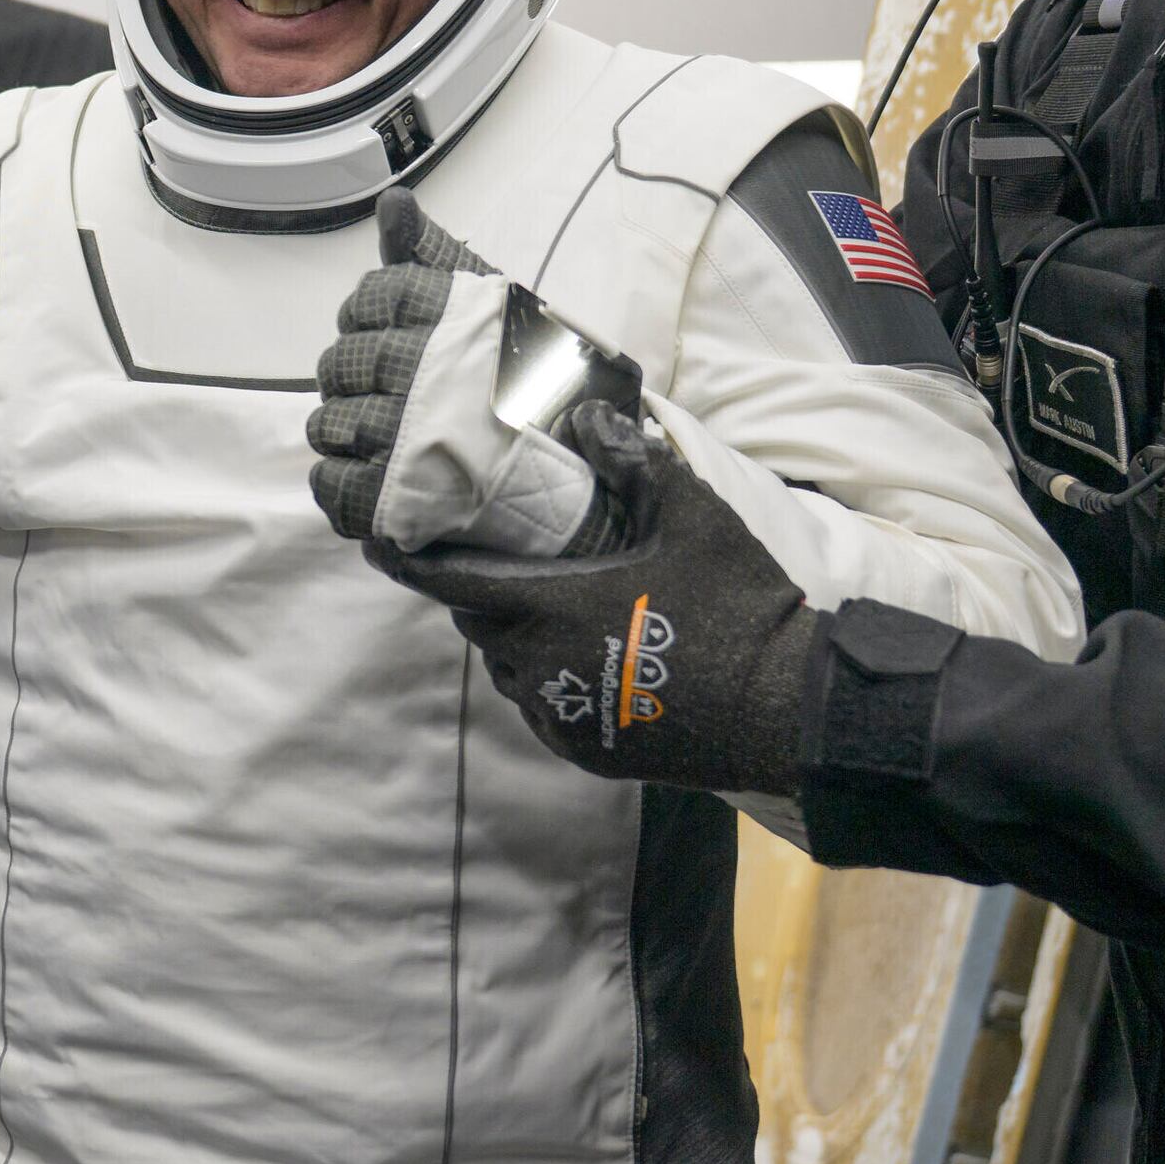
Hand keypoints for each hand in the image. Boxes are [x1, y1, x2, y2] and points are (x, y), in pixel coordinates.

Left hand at [308, 190, 603, 557]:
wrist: (584, 477)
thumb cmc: (533, 387)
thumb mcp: (491, 309)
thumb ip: (431, 256)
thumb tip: (393, 202)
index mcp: (458, 323)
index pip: (376, 297)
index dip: (366, 315)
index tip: (382, 331)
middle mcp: (431, 376)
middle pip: (344, 363)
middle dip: (351, 374)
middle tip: (379, 389)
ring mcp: (413, 440)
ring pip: (332, 422)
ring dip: (341, 426)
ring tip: (375, 430)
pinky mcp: (401, 498)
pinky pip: (334, 483)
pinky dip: (336, 479)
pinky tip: (362, 472)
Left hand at [373, 409, 817, 798]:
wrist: (785, 710)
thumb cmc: (738, 605)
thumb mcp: (691, 515)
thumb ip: (632, 462)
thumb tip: (588, 413)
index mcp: (550, 605)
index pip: (450, 581)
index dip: (408, 559)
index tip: (379, 539)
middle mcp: (540, 666)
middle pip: (478, 622)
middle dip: (480, 592)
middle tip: (504, 561)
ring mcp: (560, 715)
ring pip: (508, 668)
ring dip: (515, 638)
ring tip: (555, 607)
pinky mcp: (584, 749)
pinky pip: (541, 708)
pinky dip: (547, 680)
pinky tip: (586, 658)